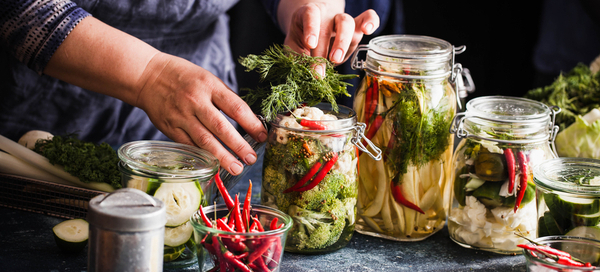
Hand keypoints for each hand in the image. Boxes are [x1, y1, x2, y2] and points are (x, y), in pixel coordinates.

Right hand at [45, 17, 265, 175]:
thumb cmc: (183, 77)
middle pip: (220, 127)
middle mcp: (195, 101)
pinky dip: (202, 156)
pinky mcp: (170, 128)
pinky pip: (189, 145)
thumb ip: (224, 98)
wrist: (147, 76)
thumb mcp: (207, 79)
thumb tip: (247, 119)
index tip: (262, 136)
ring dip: (222, 157)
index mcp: (209, 86)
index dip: (251, 123)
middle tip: (251, 159)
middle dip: (238, 145)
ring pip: (204, 140)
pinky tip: (214, 165)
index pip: (235, 107)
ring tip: (236, 168)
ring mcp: (181, 116)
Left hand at [279, 1, 379, 73]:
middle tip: (322, 66)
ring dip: (343, 43)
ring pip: (347, 24)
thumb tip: (302, 75)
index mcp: (308, 14)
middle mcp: (327, 15)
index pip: (311, 15)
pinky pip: (368, 17)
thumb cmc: (302, 39)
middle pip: (330, 25)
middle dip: (326, 48)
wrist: (313, 31)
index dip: (311, 29)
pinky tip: (369, 30)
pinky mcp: (356, 28)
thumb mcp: (294, 46)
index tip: (310, 44)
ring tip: (336, 60)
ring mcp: (342, 20)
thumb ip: (297, 57)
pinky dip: (371, 21)